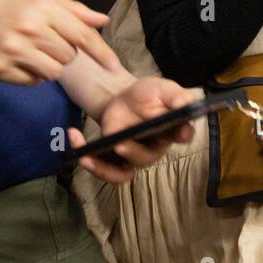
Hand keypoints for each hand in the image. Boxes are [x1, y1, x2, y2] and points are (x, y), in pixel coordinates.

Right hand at [0, 0, 120, 84]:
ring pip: (55, 71)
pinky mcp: (1, 70)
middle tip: (45, 43)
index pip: (81, 34)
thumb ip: (72, 11)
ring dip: (50, 66)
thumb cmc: (1, 9)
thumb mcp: (35, 0)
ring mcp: (14, 50)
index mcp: (41, 7)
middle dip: (64, 53)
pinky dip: (32, 76)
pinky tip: (18, 62)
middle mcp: (29, 27)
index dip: (101, 52)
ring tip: (32, 53)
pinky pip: (34, 81)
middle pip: (70, 55)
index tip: (114, 66)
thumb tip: (103, 20)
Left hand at [68, 76, 197, 183]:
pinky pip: (105, 170)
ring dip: (104, 169)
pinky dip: (89, 163)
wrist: (123, 97)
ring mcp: (134, 157)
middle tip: (119, 143)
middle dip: (132, 152)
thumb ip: (176, 96)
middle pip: (147, 158)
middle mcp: (155, 148)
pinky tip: (76, 142)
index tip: (179, 132)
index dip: (183, 135)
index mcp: (173, 129)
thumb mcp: (162, 89)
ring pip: (124, 173)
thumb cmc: (148, 95)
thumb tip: (186, 104)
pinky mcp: (115, 159)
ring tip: (87, 157)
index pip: (185, 135)